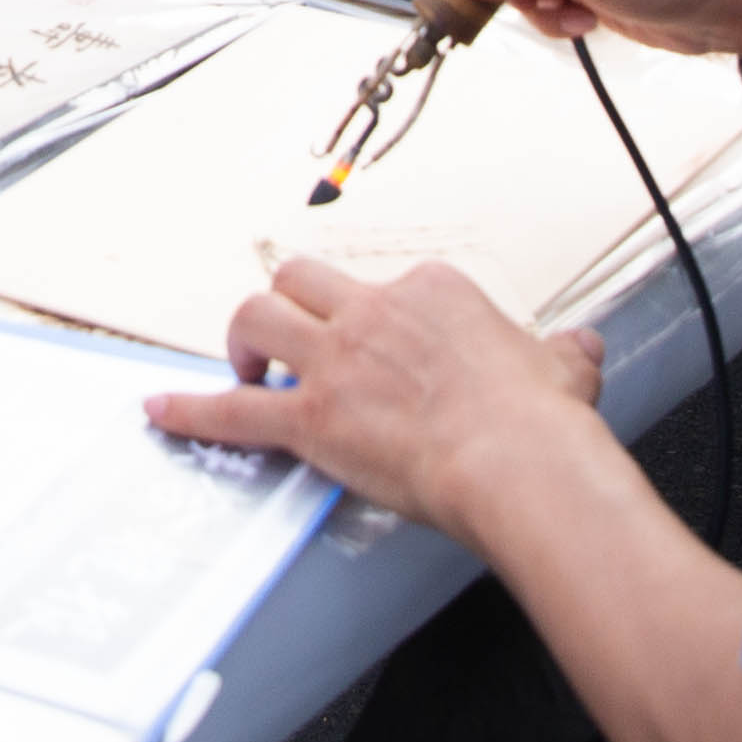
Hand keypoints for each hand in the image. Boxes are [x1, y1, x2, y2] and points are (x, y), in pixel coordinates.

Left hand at [143, 257, 607, 541]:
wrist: (519, 463)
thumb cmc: (541, 422)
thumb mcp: (564, 368)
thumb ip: (563, 353)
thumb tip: (580, 349)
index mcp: (432, 292)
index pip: (385, 285)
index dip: (373, 317)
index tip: (377, 349)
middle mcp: (375, 312)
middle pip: (301, 278)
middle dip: (286, 302)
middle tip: (283, 338)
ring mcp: (338, 362)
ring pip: (258, 317)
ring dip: (241, 339)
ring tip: (240, 364)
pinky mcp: (312, 418)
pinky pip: (232, 409)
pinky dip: (191, 410)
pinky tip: (161, 411)